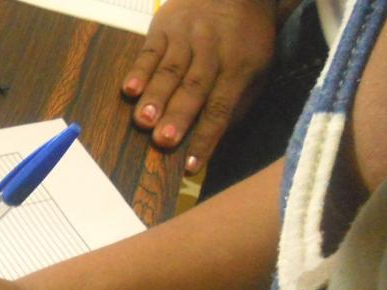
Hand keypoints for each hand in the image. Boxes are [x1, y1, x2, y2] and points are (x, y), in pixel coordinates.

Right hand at [121, 0, 277, 173]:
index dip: (206, 137)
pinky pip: (151, 50)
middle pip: (194, 88)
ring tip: (143, 121)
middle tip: (162, 141)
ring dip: (155, 97)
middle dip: (177, 116)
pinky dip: (139, 70)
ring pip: (171, 70)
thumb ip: (238, 105)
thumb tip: (216, 141)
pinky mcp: (165, 26)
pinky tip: (129, 90)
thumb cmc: (244, 39)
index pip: (221, 108)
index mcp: (240, 66)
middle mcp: (213, 51)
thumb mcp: (257, 70)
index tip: (191, 165)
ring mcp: (188, 37)